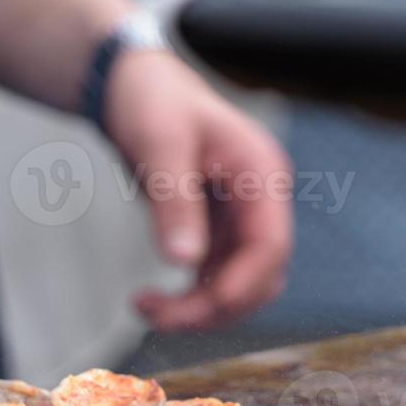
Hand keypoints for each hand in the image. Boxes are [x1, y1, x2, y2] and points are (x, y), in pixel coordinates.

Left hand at [104, 50, 294, 332]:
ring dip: (200, 309)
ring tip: (145, 308)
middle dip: (214, 307)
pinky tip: (153, 299)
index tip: (195, 308)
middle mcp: (261, 201)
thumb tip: (183, 261)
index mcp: (262, 174)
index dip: (239, 286)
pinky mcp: (220, 231)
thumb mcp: (160, 144)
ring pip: (239, 286)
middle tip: (156, 317)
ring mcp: (243, 218)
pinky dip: (190, 297)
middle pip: (260, 278)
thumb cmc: (152, 102)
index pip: (270, 247)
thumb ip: (174, 202)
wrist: (135, 88)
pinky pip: (217, 279)